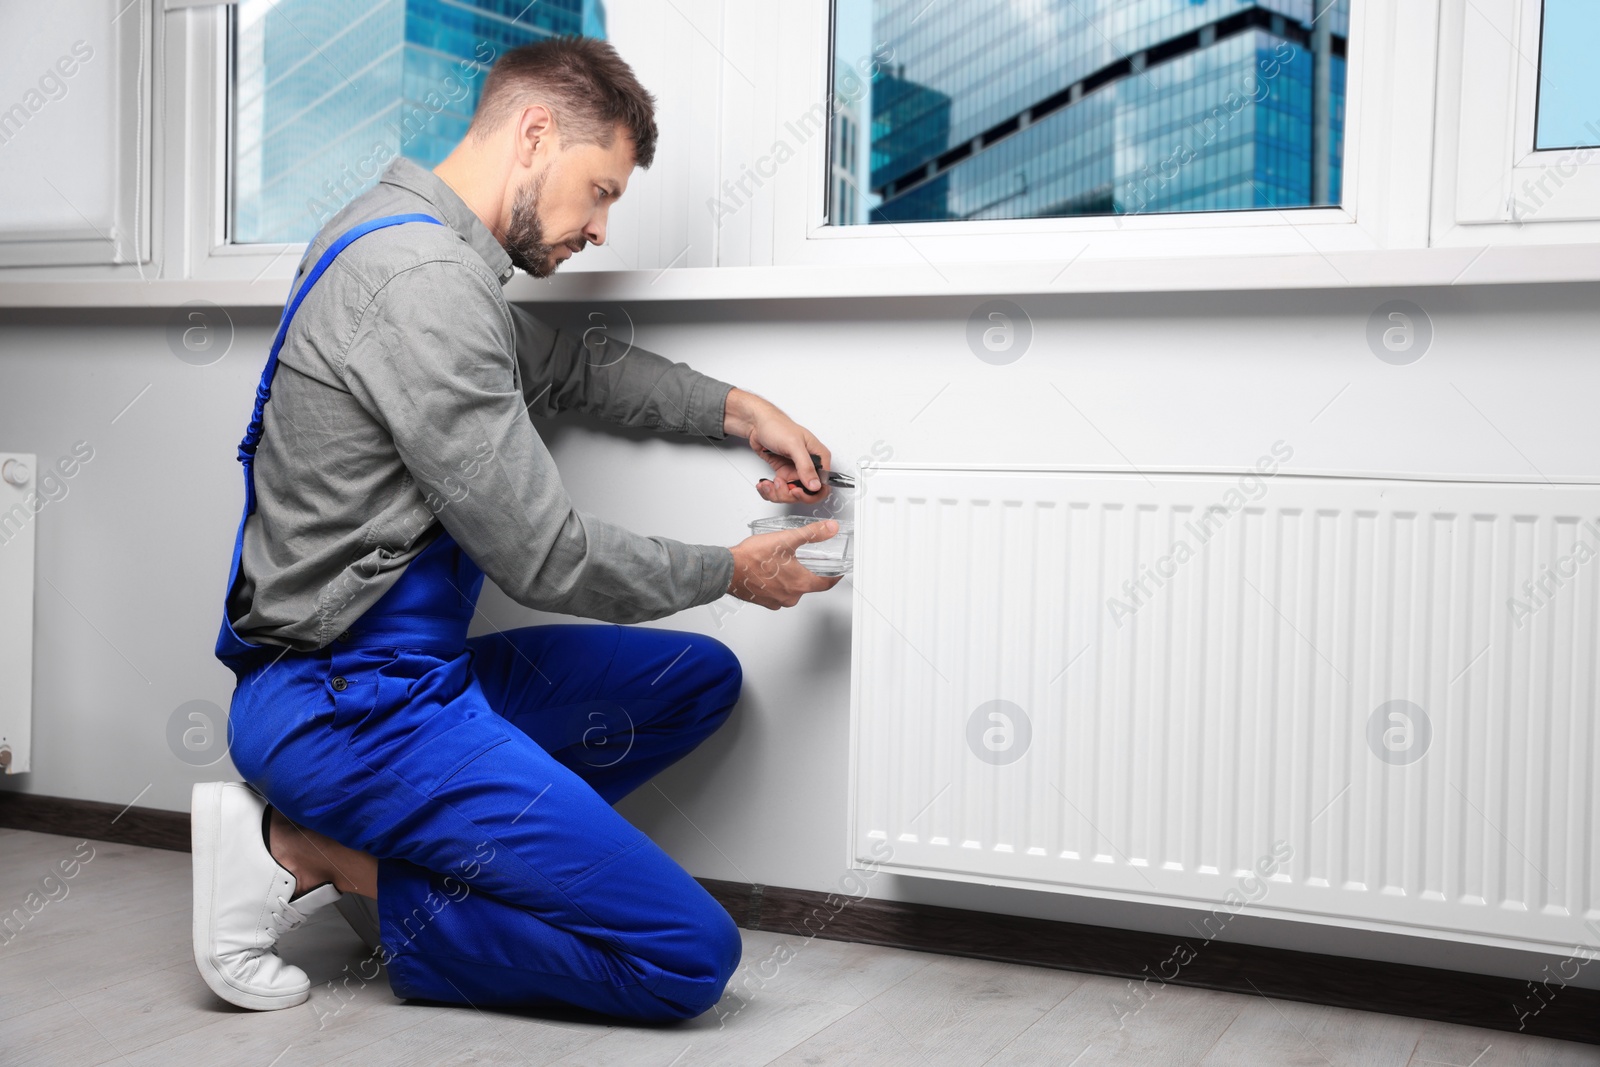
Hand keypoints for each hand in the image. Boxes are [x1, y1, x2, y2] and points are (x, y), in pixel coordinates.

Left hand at [722, 387, 833, 503]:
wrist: (758, 424)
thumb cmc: (777, 426)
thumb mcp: (794, 445)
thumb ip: (806, 466)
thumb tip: (816, 485)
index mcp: (819, 458)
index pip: (822, 486)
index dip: (809, 493)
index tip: (794, 490)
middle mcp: (809, 466)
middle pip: (806, 494)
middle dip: (788, 494)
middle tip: (778, 485)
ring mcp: (796, 470)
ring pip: (791, 494)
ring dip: (777, 493)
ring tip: (768, 484)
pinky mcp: (784, 473)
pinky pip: (780, 490)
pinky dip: (770, 491)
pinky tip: (765, 484)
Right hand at [728, 520, 843, 608]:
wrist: (727, 569)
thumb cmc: (753, 557)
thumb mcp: (787, 539)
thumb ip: (812, 533)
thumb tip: (830, 529)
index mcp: (800, 583)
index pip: (826, 584)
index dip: (834, 577)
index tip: (837, 573)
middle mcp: (790, 596)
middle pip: (808, 586)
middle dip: (808, 573)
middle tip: (805, 561)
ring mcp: (776, 601)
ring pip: (791, 590)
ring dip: (791, 579)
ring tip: (783, 564)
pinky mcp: (764, 601)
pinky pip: (777, 594)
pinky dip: (777, 584)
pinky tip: (770, 572)